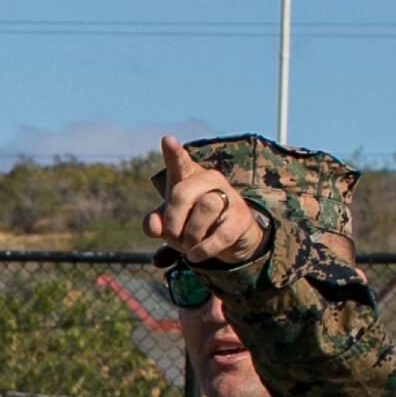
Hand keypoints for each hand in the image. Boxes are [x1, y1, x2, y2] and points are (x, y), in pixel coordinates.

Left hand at [149, 134, 264, 269]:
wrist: (229, 238)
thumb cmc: (193, 222)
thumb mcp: (170, 222)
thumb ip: (155, 223)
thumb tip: (153, 227)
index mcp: (189, 177)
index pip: (179, 162)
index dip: (173, 153)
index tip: (167, 140)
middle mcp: (210, 180)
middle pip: (182, 193)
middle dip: (171, 221)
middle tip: (172, 237)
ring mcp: (229, 196)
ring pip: (206, 208)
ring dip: (190, 234)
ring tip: (188, 246)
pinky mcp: (241, 218)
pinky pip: (221, 234)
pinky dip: (204, 248)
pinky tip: (195, 256)